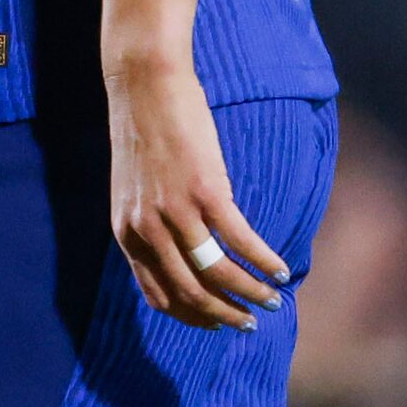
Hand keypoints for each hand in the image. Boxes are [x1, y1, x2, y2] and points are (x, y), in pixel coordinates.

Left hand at [105, 57, 291, 330]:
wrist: (144, 83)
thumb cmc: (143, 130)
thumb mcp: (132, 188)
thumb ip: (147, 223)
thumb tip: (176, 251)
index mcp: (127, 232)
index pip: (159, 295)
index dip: (191, 316)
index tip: (216, 323)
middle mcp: (147, 230)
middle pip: (192, 293)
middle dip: (225, 315)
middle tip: (250, 322)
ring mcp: (176, 212)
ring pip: (218, 273)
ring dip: (250, 293)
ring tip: (272, 299)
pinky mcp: (206, 191)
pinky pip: (240, 240)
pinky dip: (263, 260)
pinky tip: (279, 269)